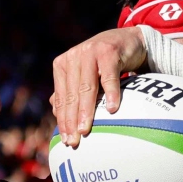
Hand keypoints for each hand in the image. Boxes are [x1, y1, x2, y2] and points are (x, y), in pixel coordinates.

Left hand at [51, 27, 148, 147]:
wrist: (128, 40)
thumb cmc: (105, 62)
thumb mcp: (85, 74)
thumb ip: (70, 90)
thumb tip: (55, 112)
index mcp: (63, 65)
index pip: (61, 98)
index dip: (63, 120)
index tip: (67, 141)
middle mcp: (74, 57)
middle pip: (72, 95)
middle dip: (72, 120)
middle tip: (74, 141)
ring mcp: (91, 53)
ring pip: (87, 87)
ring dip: (87, 110)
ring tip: (86, 130)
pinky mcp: (109, 52)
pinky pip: (109, 76)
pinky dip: (111, 93)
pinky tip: (112, 110)